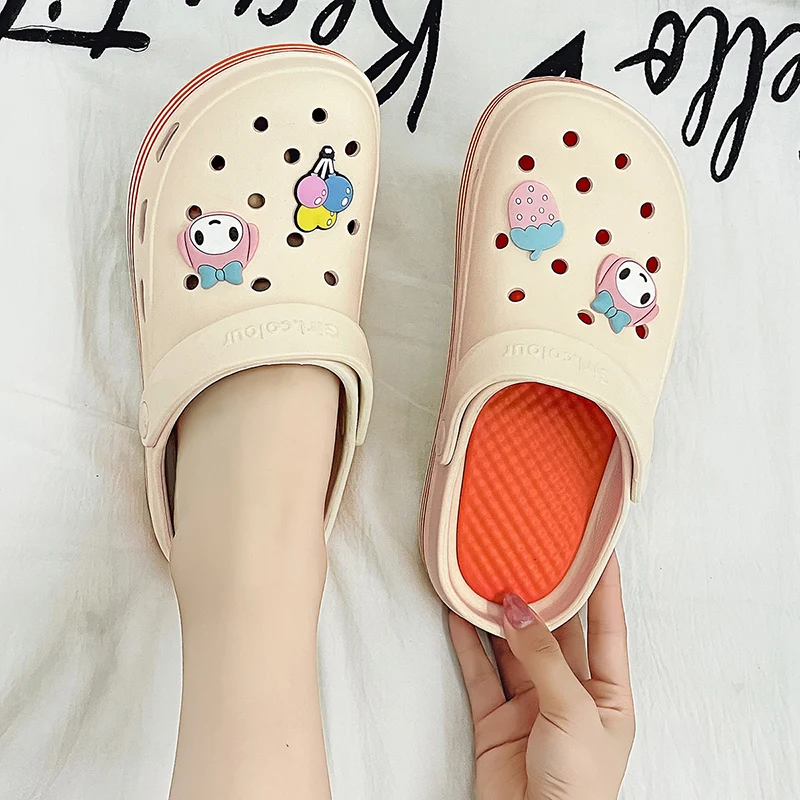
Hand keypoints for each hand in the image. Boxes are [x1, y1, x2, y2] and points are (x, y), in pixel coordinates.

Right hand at [449, 553, 634, 799]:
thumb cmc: (579, 790)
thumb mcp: (573, 714)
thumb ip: (544, 657)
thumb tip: (518, 609)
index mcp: (607, 694)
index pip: (606, 626)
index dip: (604, 586)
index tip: (599, 547)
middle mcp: (569, 693)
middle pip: (555, 631)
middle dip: (541, 594)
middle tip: (528, 552)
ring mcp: (532, 704)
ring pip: (513, 647)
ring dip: (499, 616)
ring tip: (486, 575)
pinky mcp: (497, 718)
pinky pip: (481, 671)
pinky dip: (468, 643)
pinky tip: (458, 614)